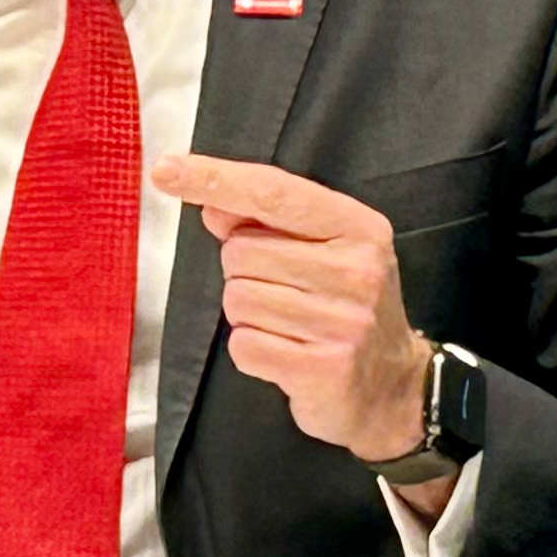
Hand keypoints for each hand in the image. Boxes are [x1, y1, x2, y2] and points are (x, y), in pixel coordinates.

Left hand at [150, 152, 447, 511]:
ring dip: (248, 313)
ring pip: (237, 298)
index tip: (164, 170)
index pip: (273, 193)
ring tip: (288, 323)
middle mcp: (358, 270)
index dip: (214, 179)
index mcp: (358, 228)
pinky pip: (243, 344)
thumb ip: (266, 220)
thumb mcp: (322, 250)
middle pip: (240, 252)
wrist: (392, 385)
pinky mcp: (323, 369)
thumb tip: (211, 205)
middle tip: (285, 291)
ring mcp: (343, 322)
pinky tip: (286, 351)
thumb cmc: (343, 306)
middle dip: (243, 271)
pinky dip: (251, 349)